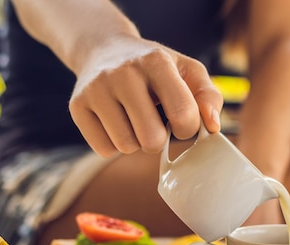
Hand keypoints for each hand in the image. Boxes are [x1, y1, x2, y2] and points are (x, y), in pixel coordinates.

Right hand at [69, 34, 222, 156]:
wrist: (104, 49)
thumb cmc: (155, 68)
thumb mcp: (187, 71)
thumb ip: (209, 97)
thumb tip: (212, 127)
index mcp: (155, 61)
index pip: (182, 115)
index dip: (187, 129)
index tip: (180, 122)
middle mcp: (122, 73)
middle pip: (151, 139)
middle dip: (159, 140)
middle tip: (154, 123)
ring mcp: (96, 89)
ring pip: (125, 147)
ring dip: (135, 142)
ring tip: (134, 120)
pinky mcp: (77, 106)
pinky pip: (103, 149)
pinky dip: (113, 144)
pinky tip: (115, 123)